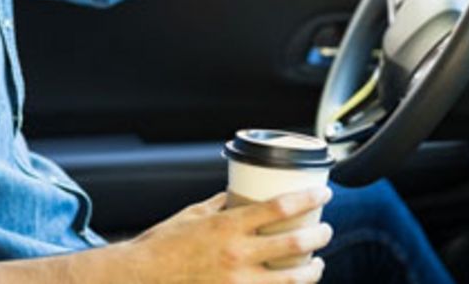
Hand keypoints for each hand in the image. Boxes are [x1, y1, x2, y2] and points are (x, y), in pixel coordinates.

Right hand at [115, 187, 333, 283]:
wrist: (142, 277)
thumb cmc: (164, 244)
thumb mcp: (195, 214)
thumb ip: (223, 204)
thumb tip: (243, 193)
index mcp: (228, 226)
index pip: (280, 207)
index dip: (309, 198)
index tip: (324, 194)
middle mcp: (237, 255)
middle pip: (295, 243)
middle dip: (320, 235)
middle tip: (326, 229)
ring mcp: (238, 283)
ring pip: (292, 280)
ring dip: (313, 270)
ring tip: (318, 263)